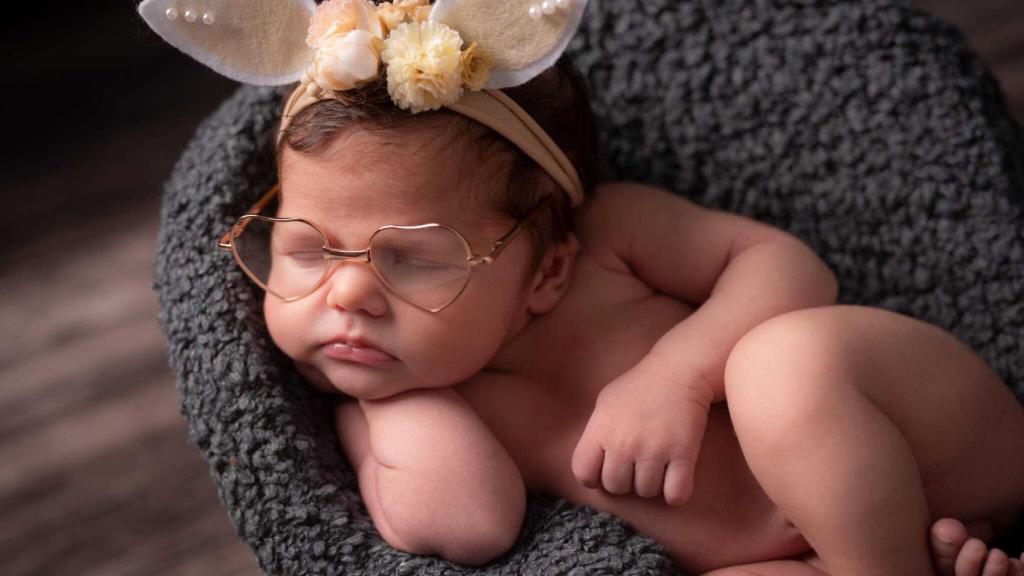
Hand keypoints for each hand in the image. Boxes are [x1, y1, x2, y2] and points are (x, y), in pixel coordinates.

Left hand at [570, 356, 714, 505]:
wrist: (678, 371)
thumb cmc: (639, 386)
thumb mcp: (605, 402)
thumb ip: (596, 433)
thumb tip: (593, 463)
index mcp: (601, 429)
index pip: (584, 473)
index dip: (594, 476)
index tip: (606, 469)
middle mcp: (624, 443)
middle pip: (616, 487)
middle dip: (625, 480)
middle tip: (636, 464)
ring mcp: (654, 450)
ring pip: (646, 492)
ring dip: (651, 483)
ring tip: (656, 465)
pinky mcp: (683, 455)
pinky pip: (676, 495)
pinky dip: (676, 493)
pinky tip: (675, 478)